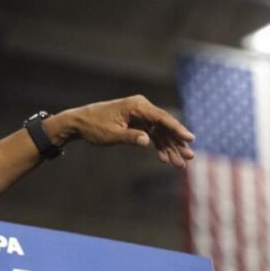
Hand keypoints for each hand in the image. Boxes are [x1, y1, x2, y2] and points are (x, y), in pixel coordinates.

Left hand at [49, 95, 194, 167]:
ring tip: (180, 164)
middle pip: (165, 127)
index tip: (190, 139)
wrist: (79, 123)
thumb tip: (148, 141)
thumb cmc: (94, 126)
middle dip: (177, 143)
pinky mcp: (137, 123)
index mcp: (137, 106)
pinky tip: (164, 159)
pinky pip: (152, 135)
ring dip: (170, 148)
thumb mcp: (111, 134)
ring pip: (160, 133)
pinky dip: (158, 146)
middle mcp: (141, 108)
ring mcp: (140, 116)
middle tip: (189, 158)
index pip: (162, 118)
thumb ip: (130, 137)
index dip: (178, 129)